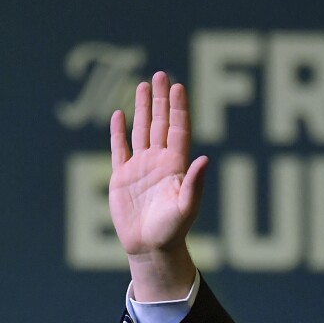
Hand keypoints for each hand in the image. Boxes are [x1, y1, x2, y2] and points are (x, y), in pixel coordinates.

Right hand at [110, 71, 208, 299]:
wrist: (151, 248)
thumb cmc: (173, 230)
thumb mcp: (187, 207)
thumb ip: (195, 183)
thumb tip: (205, 159)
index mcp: (177, 166)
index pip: (178, 130)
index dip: (179, 108)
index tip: (178, 86)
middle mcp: (159, 162)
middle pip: (160, 123)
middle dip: (161, 99)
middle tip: (161, 74)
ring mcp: (140, 167)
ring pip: (141, 130)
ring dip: (141, 108)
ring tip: (143, 85)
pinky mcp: (122, 177)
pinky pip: (119, 148)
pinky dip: (118, 132)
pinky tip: (118, 114)